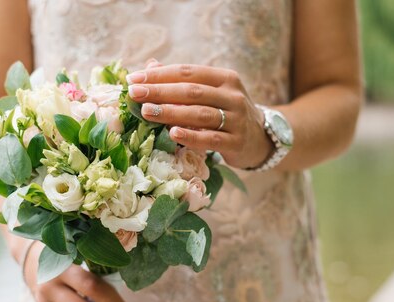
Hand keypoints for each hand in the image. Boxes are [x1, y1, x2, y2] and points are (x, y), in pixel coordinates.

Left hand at [126, 62, 273, 168]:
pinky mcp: (237, 142)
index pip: (188, 72)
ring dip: (170, 112)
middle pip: (192, 91)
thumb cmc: (225, 113)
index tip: (134, 79)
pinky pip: (211, 139)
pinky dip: (191, 136)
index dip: (160, 75)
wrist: (260, 139)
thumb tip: (150, 66)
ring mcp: (237, 119)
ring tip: (146, 112)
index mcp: (224, 78)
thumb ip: (182, 81)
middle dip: (160, 92)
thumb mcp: (210, 93)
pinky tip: (173, 133)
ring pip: (200, 114)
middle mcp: (233, 95)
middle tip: (135, 94)